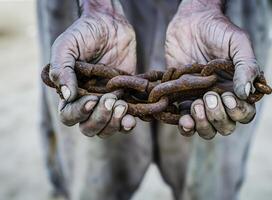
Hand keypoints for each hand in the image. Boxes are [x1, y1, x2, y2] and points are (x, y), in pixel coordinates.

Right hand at [49, 2, 136, 136]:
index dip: (79, 113)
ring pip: (107, 128)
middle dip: (99, 119)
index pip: (69, 116)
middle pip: (89, 128)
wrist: (110, 25)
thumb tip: (66, 96)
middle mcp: (88, 102)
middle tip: (110, 99)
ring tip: (122, 105)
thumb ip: (61, 70)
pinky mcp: (125, 98)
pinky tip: (131, 118)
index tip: (92, 99)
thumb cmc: (84, 34)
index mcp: (70, 93)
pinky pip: (126, 121)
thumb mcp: (66, 47)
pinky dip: (128, 124)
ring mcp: (107, 102)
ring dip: (114, 123)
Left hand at [165, 1, 258, 138]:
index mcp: (238, 89)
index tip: (227, 97)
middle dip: (217, 117)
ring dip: (202, 124)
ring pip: (206, 129)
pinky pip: (184, 122)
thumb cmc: (218, 31)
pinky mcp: (182, 99)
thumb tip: (246, 93)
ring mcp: (200, 101)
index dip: (237, 112)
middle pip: (225, 126)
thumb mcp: (238, 43)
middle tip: (208, 97)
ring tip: (195, 105)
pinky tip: (183, 118)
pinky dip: (185, 125)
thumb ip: (246, 66)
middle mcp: (220, 100)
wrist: (190, 23)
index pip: (244, 113)